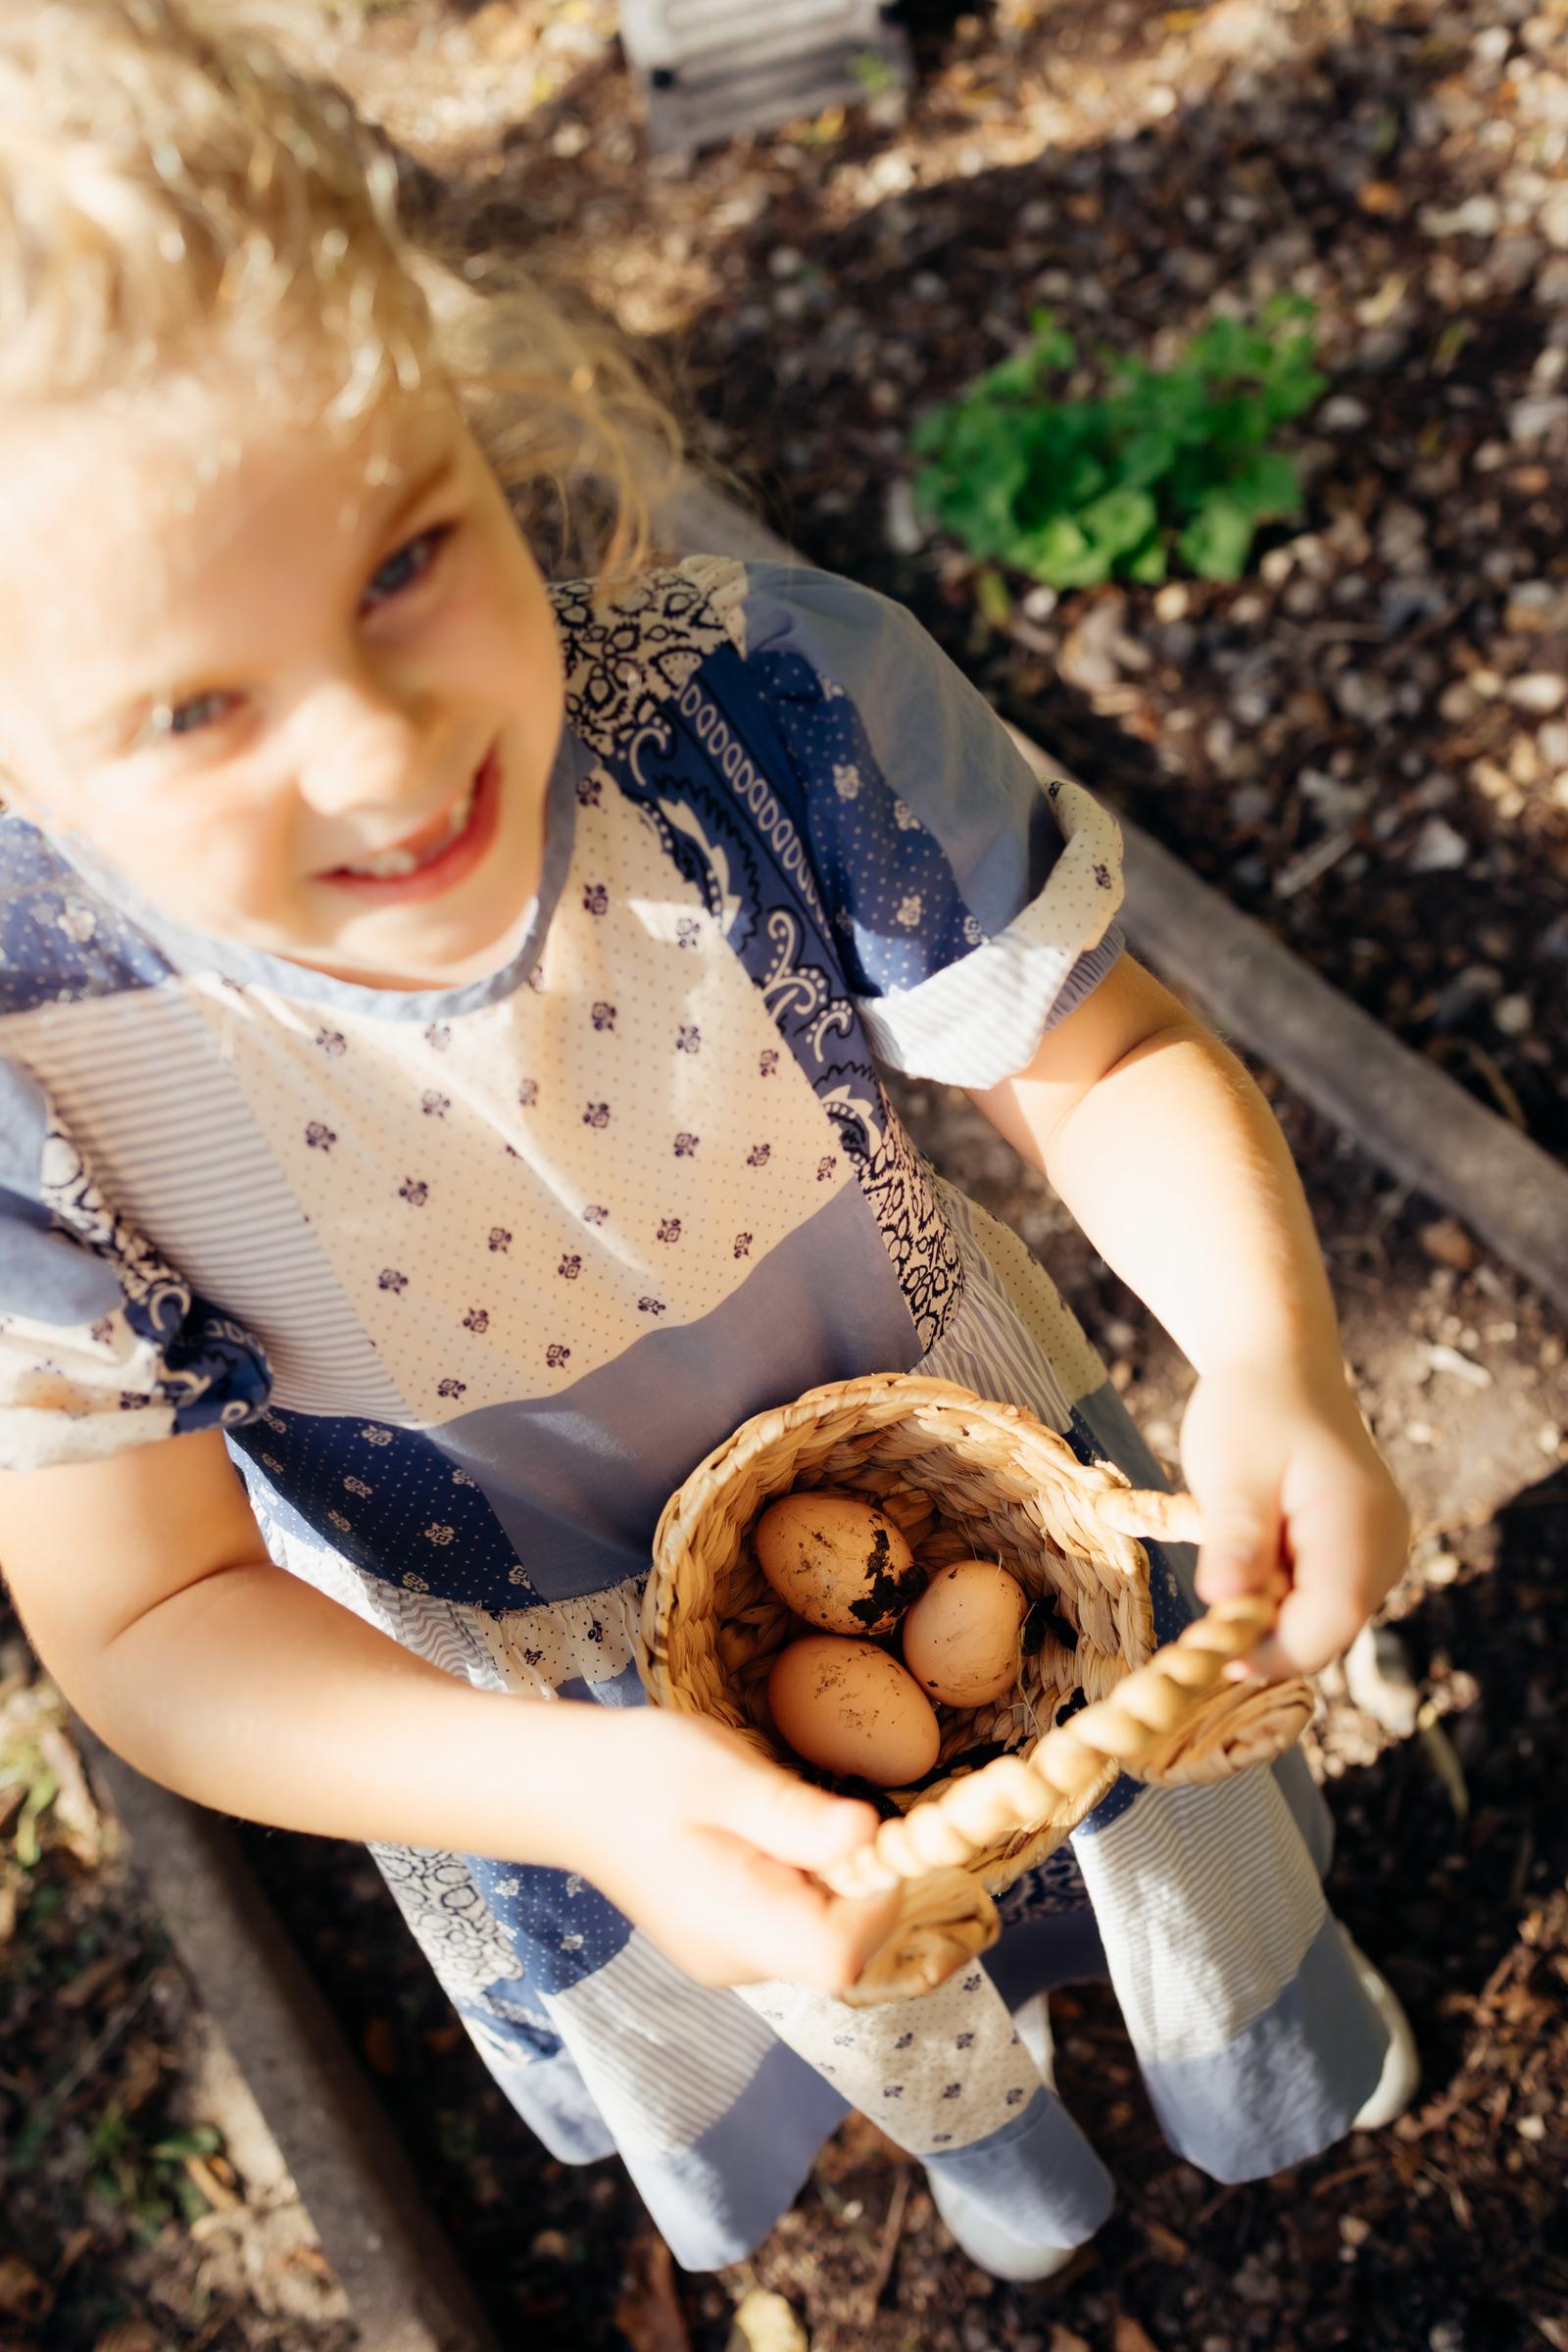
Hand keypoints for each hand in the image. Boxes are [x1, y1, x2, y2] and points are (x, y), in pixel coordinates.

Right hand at [570, 1708, 902, 1992]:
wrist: (572, 1790)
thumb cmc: (643, 1772)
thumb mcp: (723, 1777)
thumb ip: (794, 1815)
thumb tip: (870, 1834)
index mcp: (733, 1929)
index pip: (841, 1955)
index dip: (872, 1896)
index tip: (853, 1833)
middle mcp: (737, 1963)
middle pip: (839, 1946)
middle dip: (849, 1879)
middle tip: (803, 1812)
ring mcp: (731, 1958)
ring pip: (819, 1930)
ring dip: (822, 1875)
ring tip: (767, 1818)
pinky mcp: (727, 1940)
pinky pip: (790, 1920)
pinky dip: (796, 1878)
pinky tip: (754, 1836)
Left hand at [1179, 1355, 1409, 1680]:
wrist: (1281, 1362)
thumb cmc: (1251, 1408)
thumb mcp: (1231, 1470)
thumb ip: (1235, 1538)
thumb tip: (1225, 1601)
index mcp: (1359, 1527)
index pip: (1328, 1625)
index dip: (1272, 1653)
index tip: (1213, 1656)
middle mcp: (1385, 1547)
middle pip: (1326, 1629)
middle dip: (1266, 1633)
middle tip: (1204, 1615)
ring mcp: (1379, 1549)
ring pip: (1322, 1616)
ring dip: (1270, 1608)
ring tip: (1230, 1554)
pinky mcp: (1362, 1548)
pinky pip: (1321, 1592)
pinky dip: (1280, 1588)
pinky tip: (1252, 1548)